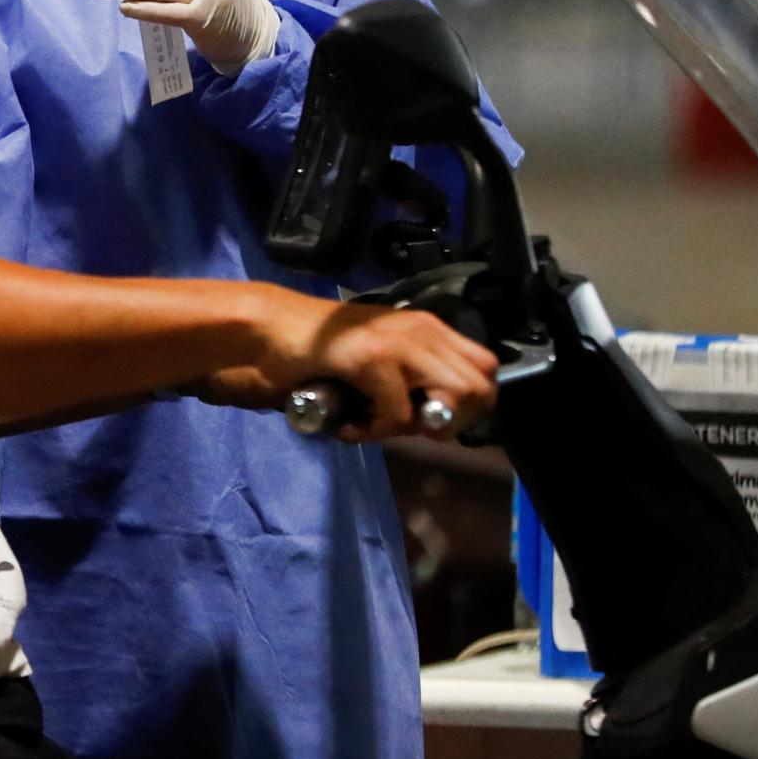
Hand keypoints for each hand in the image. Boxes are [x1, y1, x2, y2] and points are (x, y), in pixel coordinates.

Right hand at [238, 294, 498, 442]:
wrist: (270, 331)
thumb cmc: (319, 350)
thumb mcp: (378, 359)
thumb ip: (411, 378)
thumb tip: (438, 418)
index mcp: (428, 328)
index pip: (486, 369)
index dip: (469, 405)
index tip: (429, 420)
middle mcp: (423, 329)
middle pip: (480, 388)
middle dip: (449, 422)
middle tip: (406, 427)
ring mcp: (400, 341)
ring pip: (451, 399)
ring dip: (416, 426)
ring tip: (377, 425)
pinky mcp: (373, 358)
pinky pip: (398, 414)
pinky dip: (374, 431)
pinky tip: (350, 425)